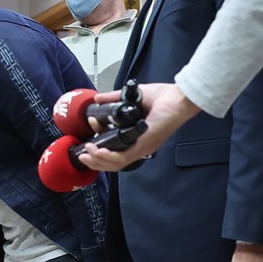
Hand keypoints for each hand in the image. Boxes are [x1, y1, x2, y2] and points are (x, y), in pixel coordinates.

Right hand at [77, 83, 200, 171]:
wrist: (179, 98)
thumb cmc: (164, 98)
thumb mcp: (131, 97)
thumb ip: (113, 98)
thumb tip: (97, 98)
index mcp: (137, 138)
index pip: (114, 148)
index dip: (99, 141)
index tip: (92, 126)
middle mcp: (140, 146)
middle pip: (113, 163)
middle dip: (95, 161)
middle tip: (83, 154)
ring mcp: (142, 147)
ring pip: (116, 164)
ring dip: (98, 160)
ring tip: (87, 153)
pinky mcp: (144, 145)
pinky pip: (123, 158)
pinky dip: (108, 157)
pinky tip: (98, 152)